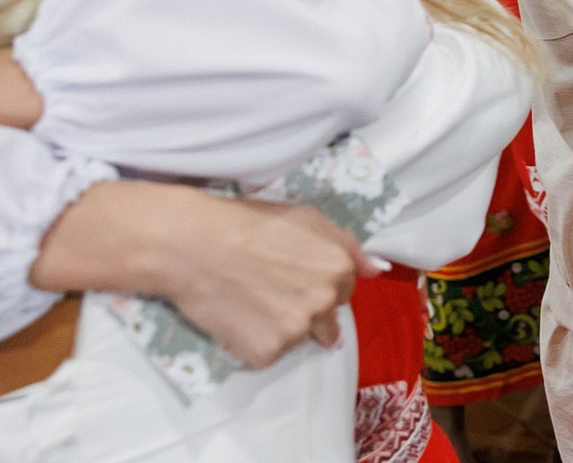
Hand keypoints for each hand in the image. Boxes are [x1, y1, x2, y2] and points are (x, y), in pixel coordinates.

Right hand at [31, 183, 377, 370]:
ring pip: (300, 338)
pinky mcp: (267, 353)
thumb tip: (379, 270)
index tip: (294, 276)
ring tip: (252, 302)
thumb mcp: (306, 218)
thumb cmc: (247, 223)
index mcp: (339, 268)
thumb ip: (348, 245)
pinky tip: (237, 317)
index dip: (318, 282)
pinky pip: (269, 354)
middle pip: (328, 319)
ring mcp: (297, 330)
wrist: (194, 245)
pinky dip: (255, 342)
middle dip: (307, 309)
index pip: (344, 290)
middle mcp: (325, 302)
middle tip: (272, 291)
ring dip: (283, 327)